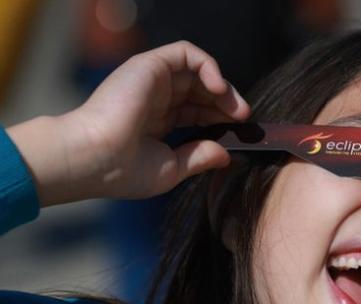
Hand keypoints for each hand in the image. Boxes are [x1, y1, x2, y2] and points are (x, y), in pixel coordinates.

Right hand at [9, 40, 249, 206]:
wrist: (94, 159)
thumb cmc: (124, 170)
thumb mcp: (171, 168)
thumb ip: (199, 157)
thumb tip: (225, 154)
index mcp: (157, 122)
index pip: (197, 112)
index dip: (220, 119)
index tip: (238, 133)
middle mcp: (155, 98)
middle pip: (201, 91)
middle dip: (227, 103)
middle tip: (243, 120)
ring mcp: (151, 81)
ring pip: (197, 71)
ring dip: (223, 87)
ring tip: (236, 109)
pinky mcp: (149, 65)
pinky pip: (186, 53)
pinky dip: (209, 66)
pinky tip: (218, 89)